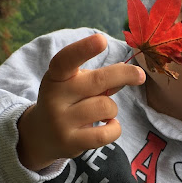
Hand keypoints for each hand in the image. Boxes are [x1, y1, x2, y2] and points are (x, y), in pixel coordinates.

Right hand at [17, 34, 145, 170]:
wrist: (41, 136)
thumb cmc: (66, 103)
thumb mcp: (76, 86)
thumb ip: (99, 80)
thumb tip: (128, 73)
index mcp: (55, 77)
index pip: (65, 60)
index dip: (83, 49)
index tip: (102, 40)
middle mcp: (55, 97)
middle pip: (98, 81)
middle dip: (124, 74)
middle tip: (139, 75)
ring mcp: (61, 122)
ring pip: (105, 107)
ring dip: (112, 109)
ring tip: (103, 113)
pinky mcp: (70, 142)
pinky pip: (105, 134)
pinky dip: (115, 128)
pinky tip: (110, 125)